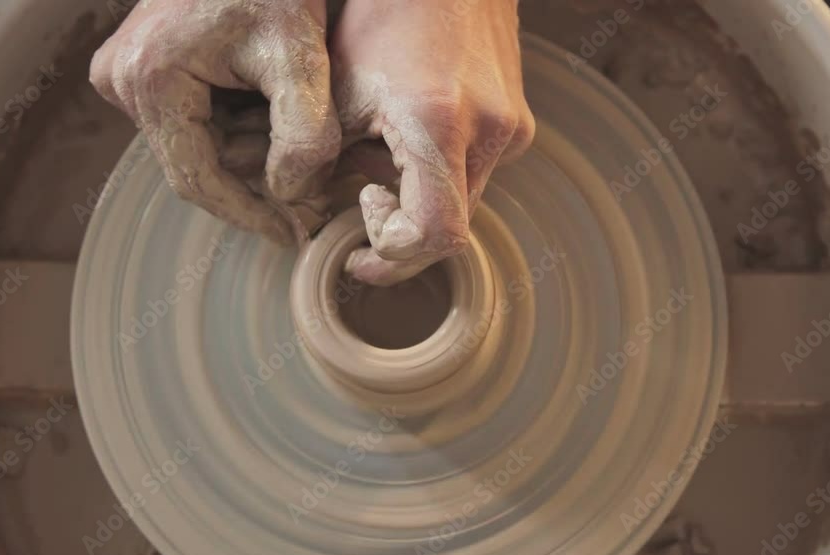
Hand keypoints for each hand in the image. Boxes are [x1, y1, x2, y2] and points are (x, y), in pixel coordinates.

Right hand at [90, 0, 340, 243]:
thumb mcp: (299, 55)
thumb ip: (303, 134)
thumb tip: (290, 195)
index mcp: (150, 82)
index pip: (197, 181)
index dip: (248, 215)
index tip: (290, 234)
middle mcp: (122, 82)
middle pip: (193, 166)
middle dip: (251, 190)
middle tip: (305, 207)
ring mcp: (125, 74)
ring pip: (192, 146)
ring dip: (245, 162)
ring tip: (299, 170)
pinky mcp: (141, 67)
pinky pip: (188, 120)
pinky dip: (233, 132)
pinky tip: (272, 130)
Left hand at [331, 0, 534, 284]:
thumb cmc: (384, 13)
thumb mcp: (337, 88)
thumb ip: (323, 160)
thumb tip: (311, 208)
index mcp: (439, 123)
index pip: (434, 234)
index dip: (392, 255)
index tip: (359, 246)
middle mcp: (490, 133)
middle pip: (451, 230)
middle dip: (401, 238)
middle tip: (361, 224)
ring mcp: (512, 130)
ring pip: (464, 206)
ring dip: (419, 205)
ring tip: (381, 164)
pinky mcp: (518, 125)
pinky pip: (476, 176)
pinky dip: (439, 177)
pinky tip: (409, 140)